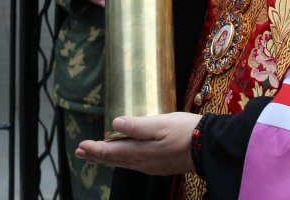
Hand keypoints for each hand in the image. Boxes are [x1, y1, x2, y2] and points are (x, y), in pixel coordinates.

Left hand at [75, 112, 200, 175]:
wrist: (208, 147)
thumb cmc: (185, 131)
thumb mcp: (160, 123)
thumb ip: (137, 125)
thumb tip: (114, 124)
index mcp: (139, 152)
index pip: (110, 151)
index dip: (94, 149)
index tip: (80, 145)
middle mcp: (142, 163)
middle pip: (113, 160)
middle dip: (96, 155)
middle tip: (80, 152)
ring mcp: (151, 166)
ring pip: (123, 163)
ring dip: (106, 158)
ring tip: (95, 155)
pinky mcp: (160, 166)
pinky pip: (133, 164)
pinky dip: (121, 160)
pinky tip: (123, 156)